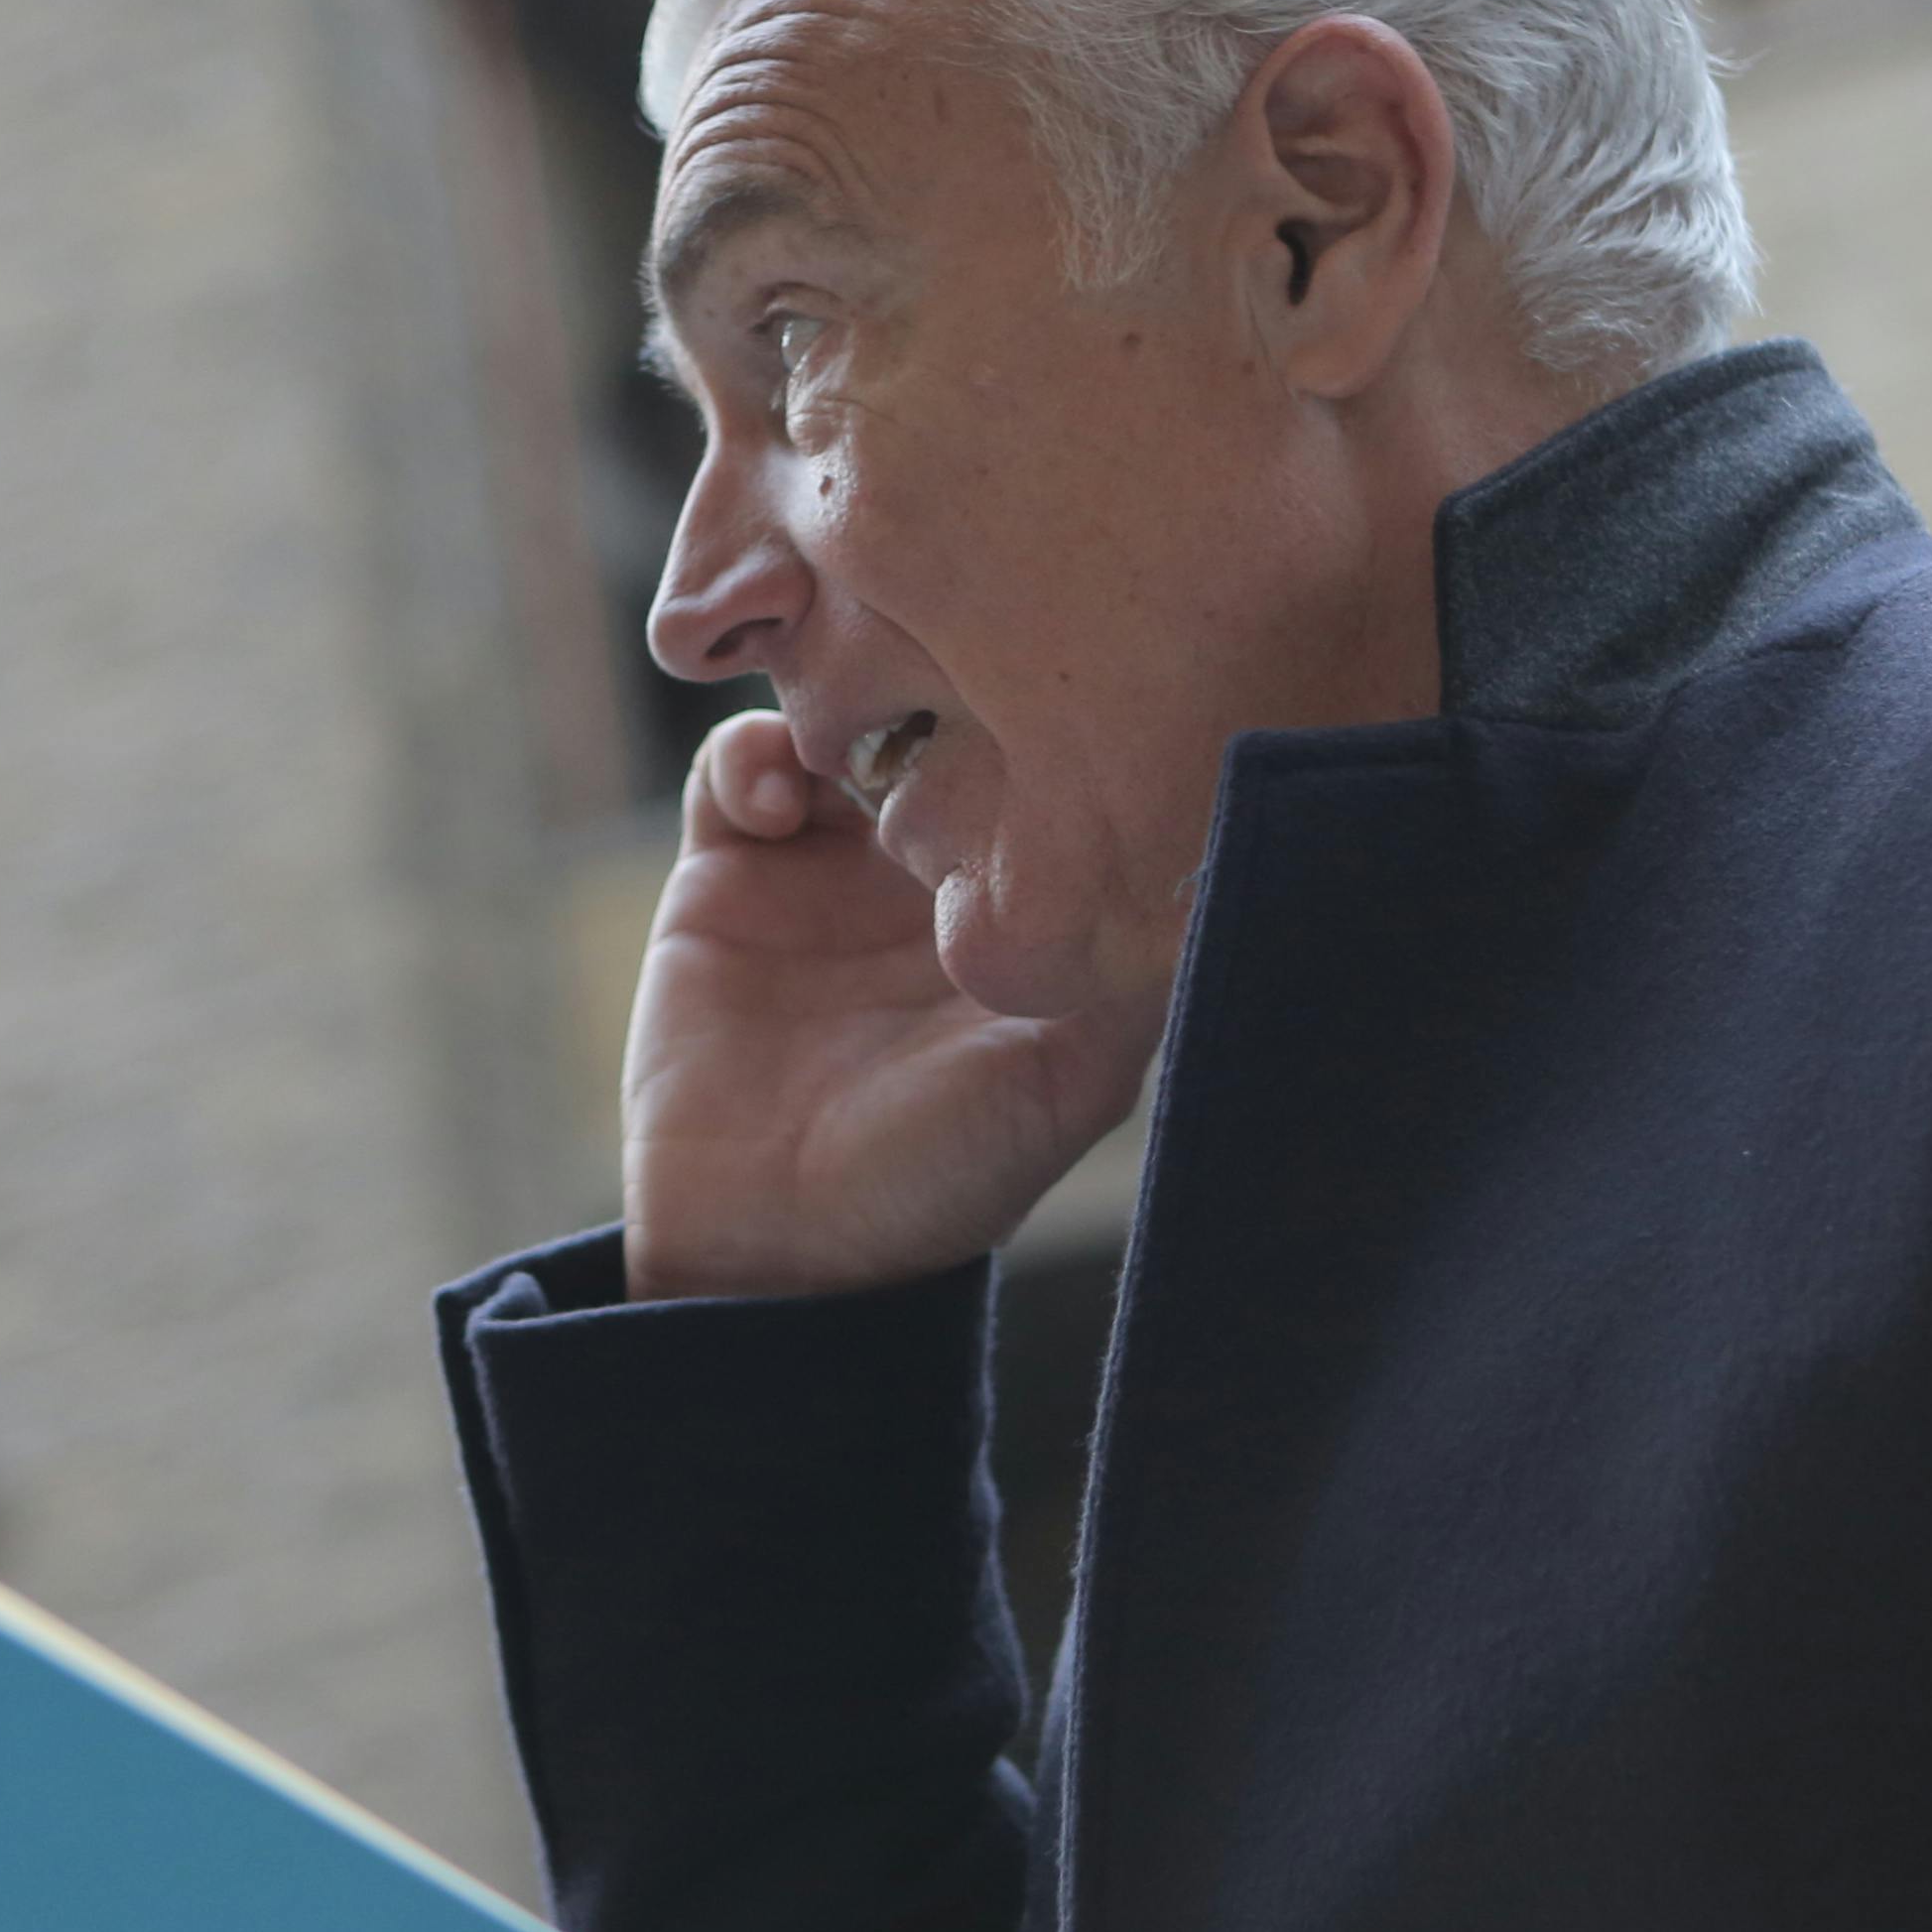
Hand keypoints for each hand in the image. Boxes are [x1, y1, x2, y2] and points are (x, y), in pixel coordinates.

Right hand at [623, 716, 1155, 1300]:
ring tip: (849, 746)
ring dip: (843, 700)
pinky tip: (777, 798)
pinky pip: (739, 766)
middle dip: (933, 680)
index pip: (1033, 767)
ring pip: (841, 719)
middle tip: (929, 684)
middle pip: (937, 721)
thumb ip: (1127, 986)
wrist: (766, 1251)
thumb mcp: (1065, 1088)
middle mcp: (923, 876)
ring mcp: (825, 865)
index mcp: (1010, 906)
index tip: (1025, 704)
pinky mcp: (728, 873)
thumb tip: (1203, 863)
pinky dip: (752, 753)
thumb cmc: (932, 1183)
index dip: (1031, 719)